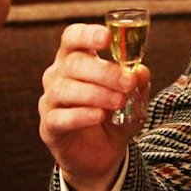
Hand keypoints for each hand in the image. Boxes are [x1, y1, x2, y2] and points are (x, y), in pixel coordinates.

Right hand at [38, 24, 149, 190]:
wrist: (102, 155)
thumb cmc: (114, 117)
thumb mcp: (133, 100)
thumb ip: (136, 84)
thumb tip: (141, 71)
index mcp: (75, 59)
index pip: (72, 38)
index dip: (87, 35)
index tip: (107, 38)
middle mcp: (57, 76)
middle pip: (73, 63)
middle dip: (103, 71)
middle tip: (128, 82)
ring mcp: (50, 101)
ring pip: (65, 89)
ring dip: (96, 93)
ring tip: (120, 101)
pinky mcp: (49, 127)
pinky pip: (59, 117)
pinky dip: (81, 115)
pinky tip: (100, 116)